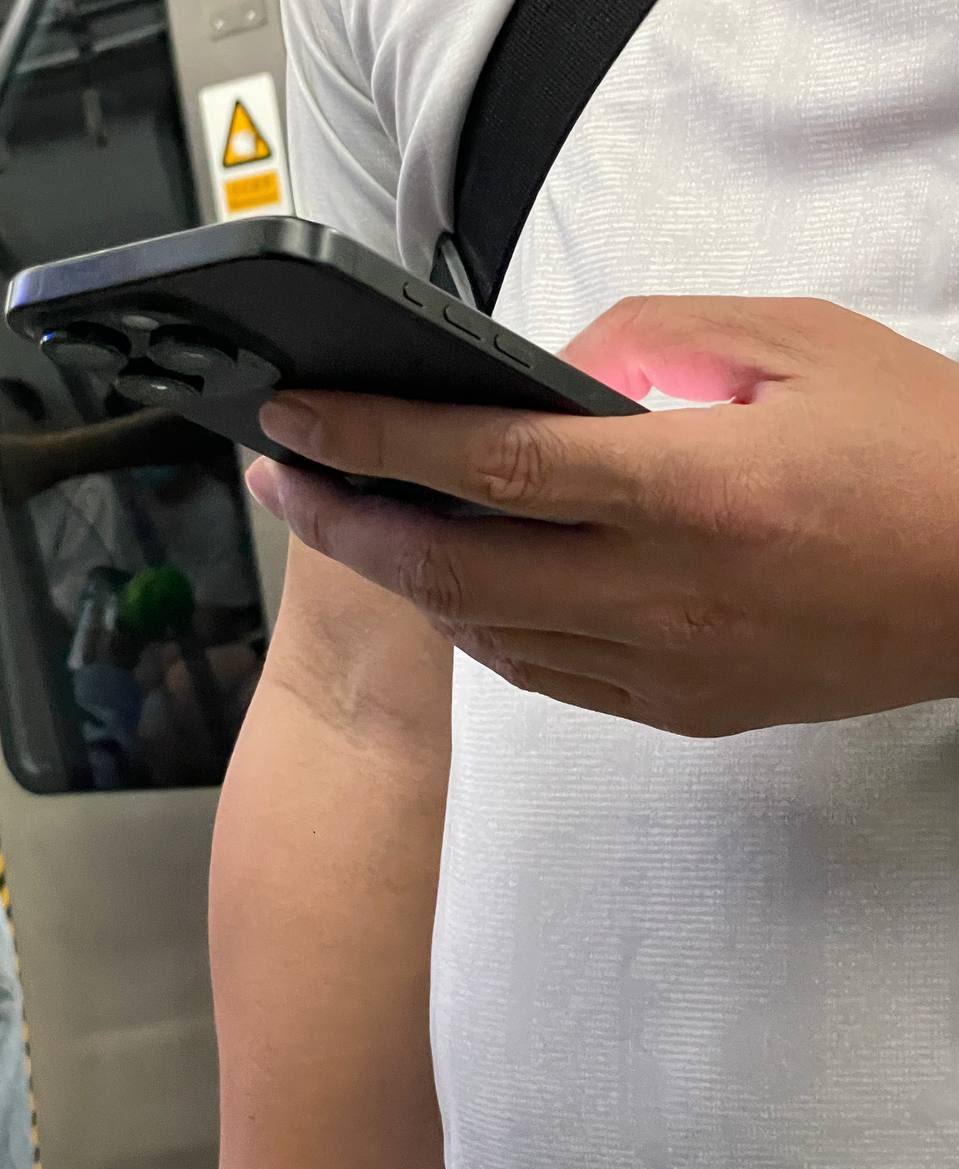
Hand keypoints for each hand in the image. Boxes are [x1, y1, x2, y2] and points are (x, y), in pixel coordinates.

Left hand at [246, 296, 958, 736]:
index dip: (374, 439)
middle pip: (454, 567)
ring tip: (365, 523)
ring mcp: (671, 668)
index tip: (298, 420)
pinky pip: (550, 678)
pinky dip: (486, 629)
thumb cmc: (921, 452)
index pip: (488, 462)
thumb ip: (654, 339)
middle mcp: (667, 594)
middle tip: (286, 481)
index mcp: (693, 490)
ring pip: (490, 634)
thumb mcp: (793, 344)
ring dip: (410, 578)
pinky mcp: (687, 711)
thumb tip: (551, 374)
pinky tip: (465, 588)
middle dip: (346, 524)